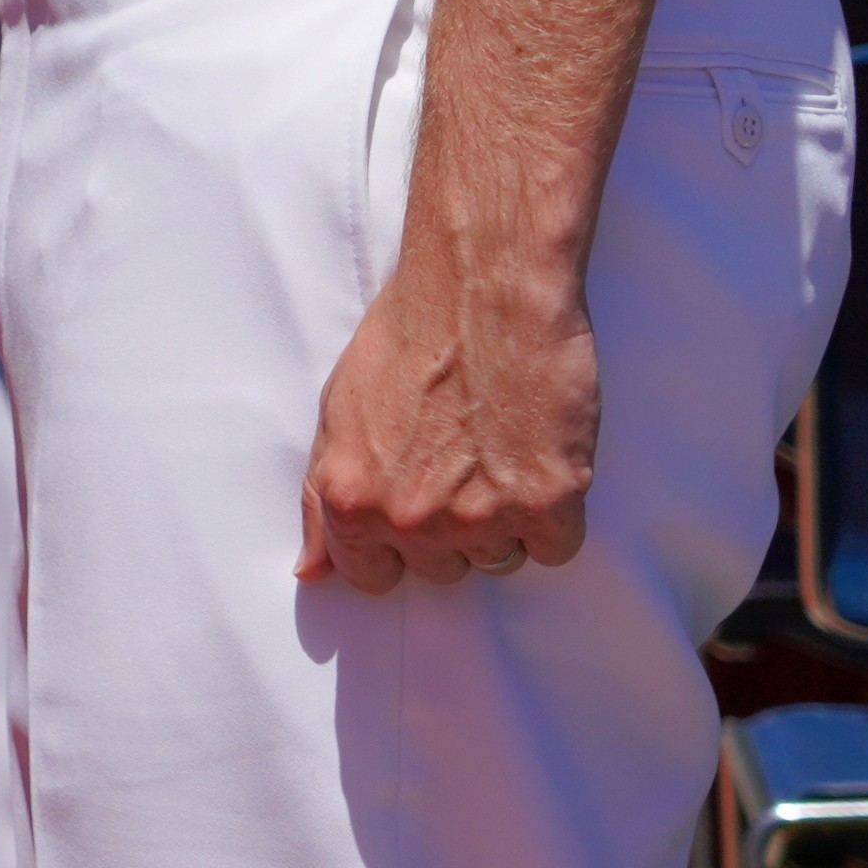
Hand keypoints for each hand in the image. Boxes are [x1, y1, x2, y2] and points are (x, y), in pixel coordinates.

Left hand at [299, 228, 602, 594]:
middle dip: (450, 526)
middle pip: (441, 569)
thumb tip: (314, 572)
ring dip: (504, 519)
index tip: (414, 510)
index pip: (371, 577)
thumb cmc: (409, 338)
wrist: (484, 290)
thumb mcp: (338, 413)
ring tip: (498, 447)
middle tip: (461, 459)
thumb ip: (321, 501)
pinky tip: (537, 455)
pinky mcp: (547, 506)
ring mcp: (481, 519)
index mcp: (352, 500)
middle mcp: (412, 520)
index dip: (395, 545)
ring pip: (498, 560)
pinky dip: (554, 512)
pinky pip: (554, 548)